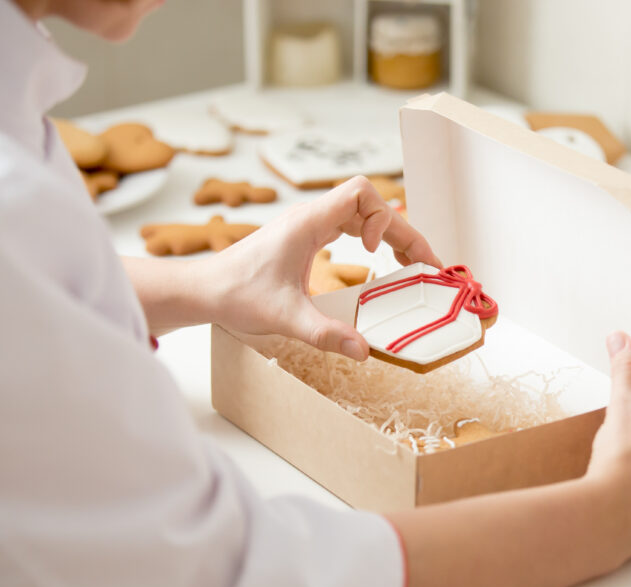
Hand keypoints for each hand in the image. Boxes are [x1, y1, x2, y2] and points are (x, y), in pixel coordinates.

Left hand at [201, 176, 441, 359]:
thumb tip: (363, 350)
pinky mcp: (305, 237)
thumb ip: (325, 334)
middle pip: (371, 205)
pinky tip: (379, 260)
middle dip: (402, 231)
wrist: (204, 290)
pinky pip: (349, 225)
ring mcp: (309, 225)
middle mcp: (311, 217)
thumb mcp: (285, 318)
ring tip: (412, 263)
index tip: (374, 252)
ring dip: (389, 234)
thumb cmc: (236, 295)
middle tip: (426, 264)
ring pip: (363, 213)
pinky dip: (371, 238)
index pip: (361, 192)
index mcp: (308, 222)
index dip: (381, 218)